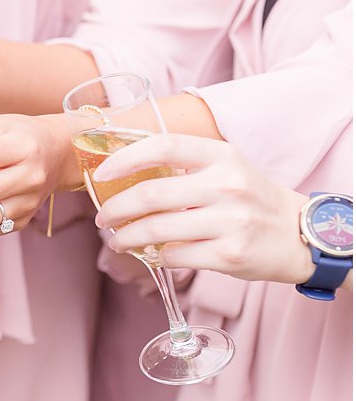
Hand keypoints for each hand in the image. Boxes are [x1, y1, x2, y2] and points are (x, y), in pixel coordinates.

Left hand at [94, 133, 313, 284]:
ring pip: (156, 229)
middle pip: (151, 194)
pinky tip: (151, 253)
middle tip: (103, 219)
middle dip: (115, 209)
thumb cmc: (249, 199)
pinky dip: (154, 255)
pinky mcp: (230, 254)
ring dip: (126, 237)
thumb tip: (121, 176)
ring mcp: (231, 221)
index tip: (101, 175)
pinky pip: (173, 255)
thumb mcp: (225, 168)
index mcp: (221, 156)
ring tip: (117, 239)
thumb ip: (182, 167)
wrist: (299, 234)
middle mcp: (227, 185)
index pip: (163, 146)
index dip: (124, 158)